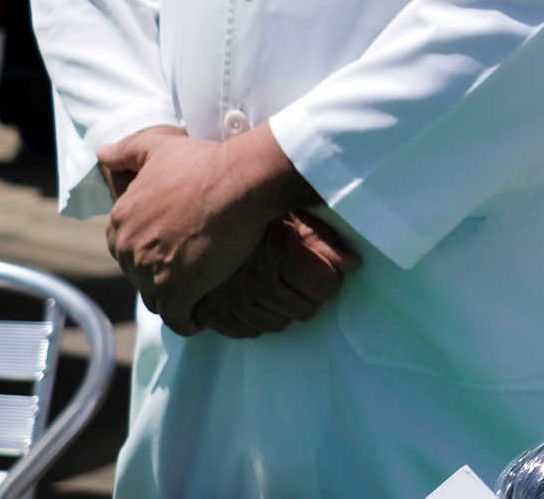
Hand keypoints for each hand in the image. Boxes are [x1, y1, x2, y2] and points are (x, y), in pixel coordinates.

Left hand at [101, 126, 312, 334]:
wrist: (239, 183)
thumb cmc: (203, 162)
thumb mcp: (160, 147)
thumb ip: (127, 151)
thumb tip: (101, 152)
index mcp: (121, 219)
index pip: (124, 242)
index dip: (147, 242)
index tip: (168, 240)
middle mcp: (129, 249)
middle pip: (139, 271)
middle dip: (158, 270)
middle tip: (186, 264)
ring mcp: (151, 273)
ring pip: (156, 295)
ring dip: (171, 294)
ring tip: (194, 289)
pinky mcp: (178, 292)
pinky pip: (178, 318)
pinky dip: (187, 320)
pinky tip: (198, 317)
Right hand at [190, 212, 360, 338]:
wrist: (189, 217)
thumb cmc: (249, 213)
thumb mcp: (289, 215)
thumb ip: (321, 238)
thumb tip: (353, 263)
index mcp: (279, 253)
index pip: (324, 285)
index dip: (332, 279)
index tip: (330, 271)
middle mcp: (256, 282)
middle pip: (305, 309)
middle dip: (312, 295)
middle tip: (308, 279)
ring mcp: (232, 302)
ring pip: (279, 323)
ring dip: (286, 308)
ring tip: (283, 286)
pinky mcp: (210, 314)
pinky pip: (248, 331)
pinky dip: (257, 319)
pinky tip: (259, 300)